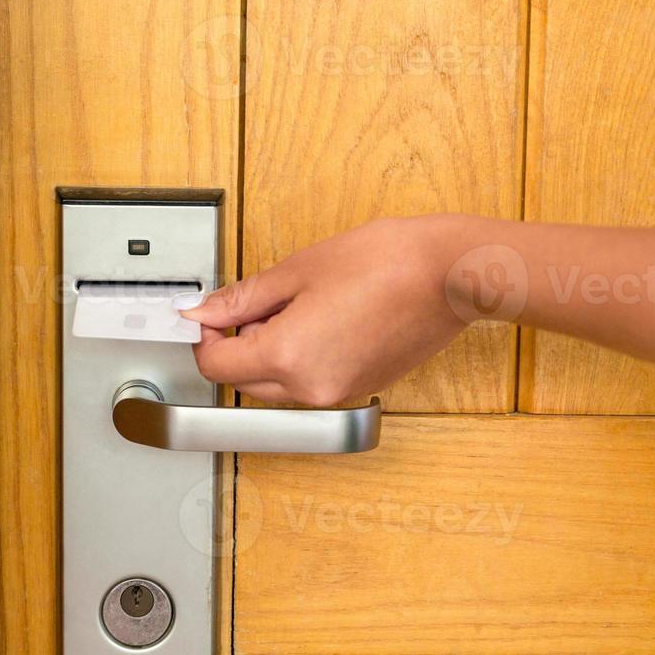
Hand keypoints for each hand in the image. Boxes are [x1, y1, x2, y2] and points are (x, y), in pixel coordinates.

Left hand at [180, 216, 475, 404]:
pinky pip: (312, 382)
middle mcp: (311, 388)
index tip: (209, 312)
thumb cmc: (386, 261)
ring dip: (270, 352)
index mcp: (288, 357)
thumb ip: (244, 298)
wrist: (449, 274)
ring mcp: (339, 393)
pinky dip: (302, 357)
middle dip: (237, 344)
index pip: (217, 363)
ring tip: (297, 304)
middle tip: (254, 301)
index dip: (205, 334)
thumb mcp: (299, 270)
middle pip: (244, 380)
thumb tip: (205, 312)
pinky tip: (324, 318)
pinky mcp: (361, 388)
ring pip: (278, 384)